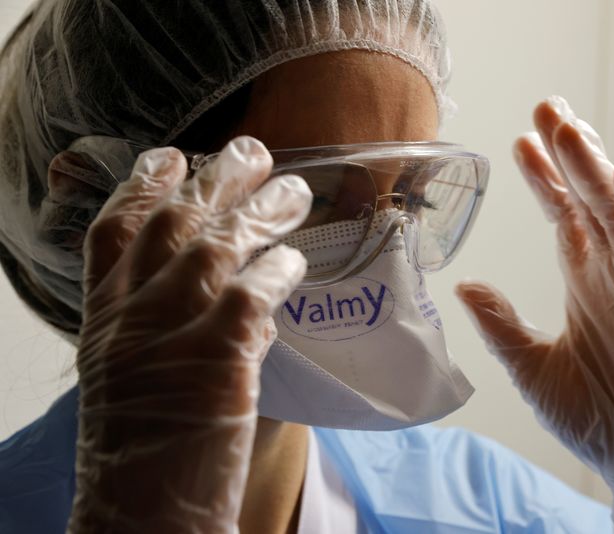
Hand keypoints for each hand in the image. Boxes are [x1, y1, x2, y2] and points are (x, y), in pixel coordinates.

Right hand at [67, 137, 310, 532]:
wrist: (140, 521)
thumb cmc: (143, 456)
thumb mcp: (136, 381)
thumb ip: (169, 329)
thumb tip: (234, 290)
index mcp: (104, 320)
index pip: (114, 230)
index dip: (142, 186)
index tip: (171, 156)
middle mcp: (131, 316)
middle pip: (173, 223)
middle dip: (213, 178)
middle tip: (250, 148)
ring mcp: (172, 333)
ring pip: (216, 245)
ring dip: (260, 210)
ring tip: (294, 188)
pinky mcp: (217, 357)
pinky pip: (254, 291)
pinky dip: (279, 268)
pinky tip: (296, 259)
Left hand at [456, 97, 613, 532]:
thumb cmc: (591, 417)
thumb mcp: (529, 366)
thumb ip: (501, 325)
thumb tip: (464, 286)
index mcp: (584, 283)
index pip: (563, 216)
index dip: (543, 179)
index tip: (520, 143)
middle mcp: (613, 276)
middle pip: (590, 201)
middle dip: (569, 155)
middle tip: (548, 108)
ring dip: (597, 170)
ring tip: (572, 129)